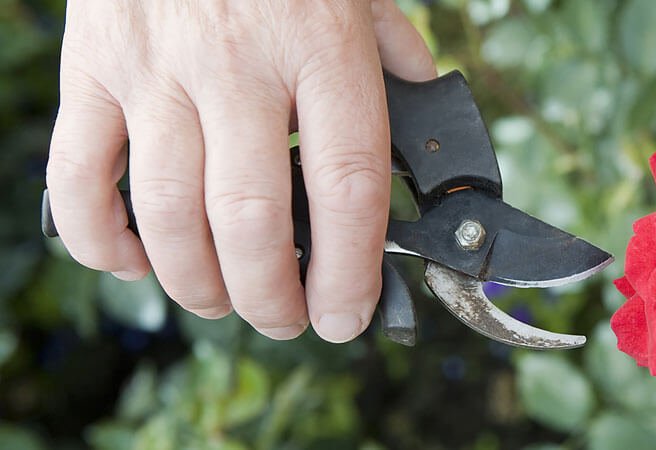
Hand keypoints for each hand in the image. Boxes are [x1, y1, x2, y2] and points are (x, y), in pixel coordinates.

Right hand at [45, 0, 434, 342]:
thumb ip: (393, 57)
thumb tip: (426, 114)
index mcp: (321, 48)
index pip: (346, 185)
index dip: (349, 269)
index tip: (348, 314)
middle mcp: (238, 63)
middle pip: (252, 217)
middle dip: (271, 295)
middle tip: (287, 319)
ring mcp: (156, 67)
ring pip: (167, 211)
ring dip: (198, 283)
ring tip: (226, 302)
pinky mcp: (92, 69)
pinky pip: (80, 175)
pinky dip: (101, 240)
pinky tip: (137, 263)